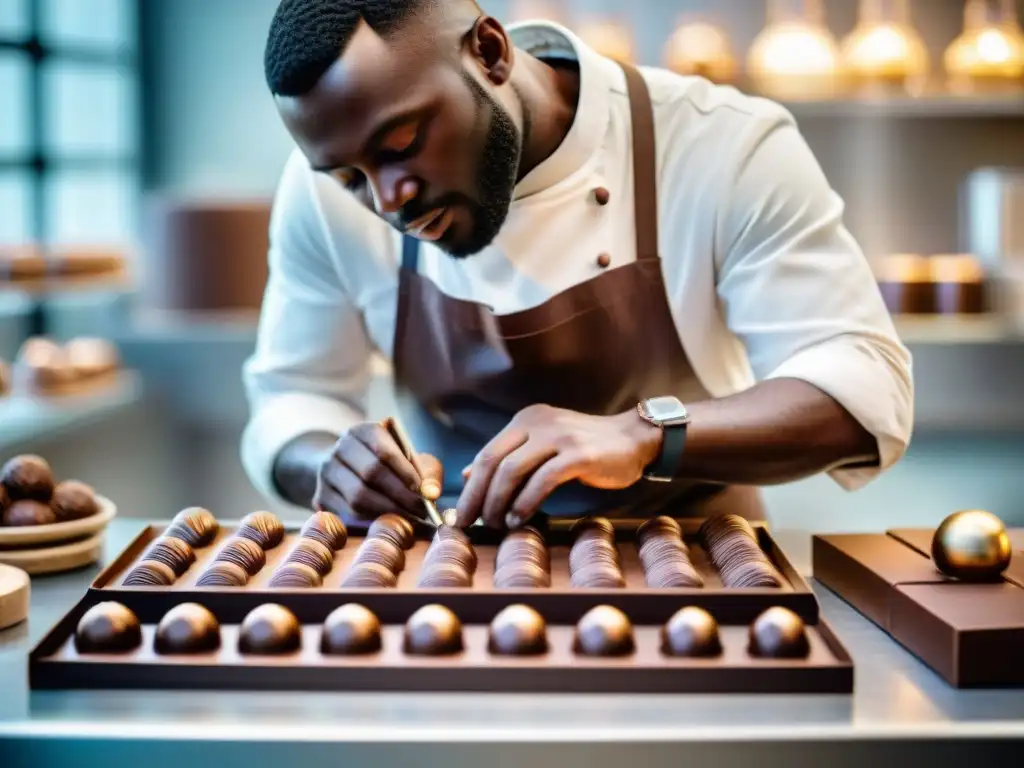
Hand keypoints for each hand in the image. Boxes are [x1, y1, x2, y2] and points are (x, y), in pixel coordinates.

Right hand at [312, 421, 441, 524]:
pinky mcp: (319, 497)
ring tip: (409, 521)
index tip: (424, 493)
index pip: (384, 451)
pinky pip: (346, 515)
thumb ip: (427, 473)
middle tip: (421, 512)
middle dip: (400, 496)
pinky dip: (370, 524)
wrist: (352, 471)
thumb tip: (432, 494)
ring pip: (357, 497)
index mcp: (363, 431)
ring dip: (387, 512)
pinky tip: (388, 526)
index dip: (405, 473)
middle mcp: (341, 448)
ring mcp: (327, 472)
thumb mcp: (412, 460)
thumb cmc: (392, 465)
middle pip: (370, 474)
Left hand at [455, 405, 662, 528]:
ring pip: (512, 470)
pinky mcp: (578, 454)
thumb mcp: (542, 446)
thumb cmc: (586, 448)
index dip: (470, 487)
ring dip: (498, 502)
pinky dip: (525, 502)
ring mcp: (558, 436)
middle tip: (470, 524)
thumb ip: (508, 458)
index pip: (486, 454)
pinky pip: (542, 480)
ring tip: (496, 525)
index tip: (461, 514)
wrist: (633, 439)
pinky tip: (519, 519)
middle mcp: (537, 423)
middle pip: (493, 461)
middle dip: (477, 497)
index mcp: (525, 420)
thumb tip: (466, 474)